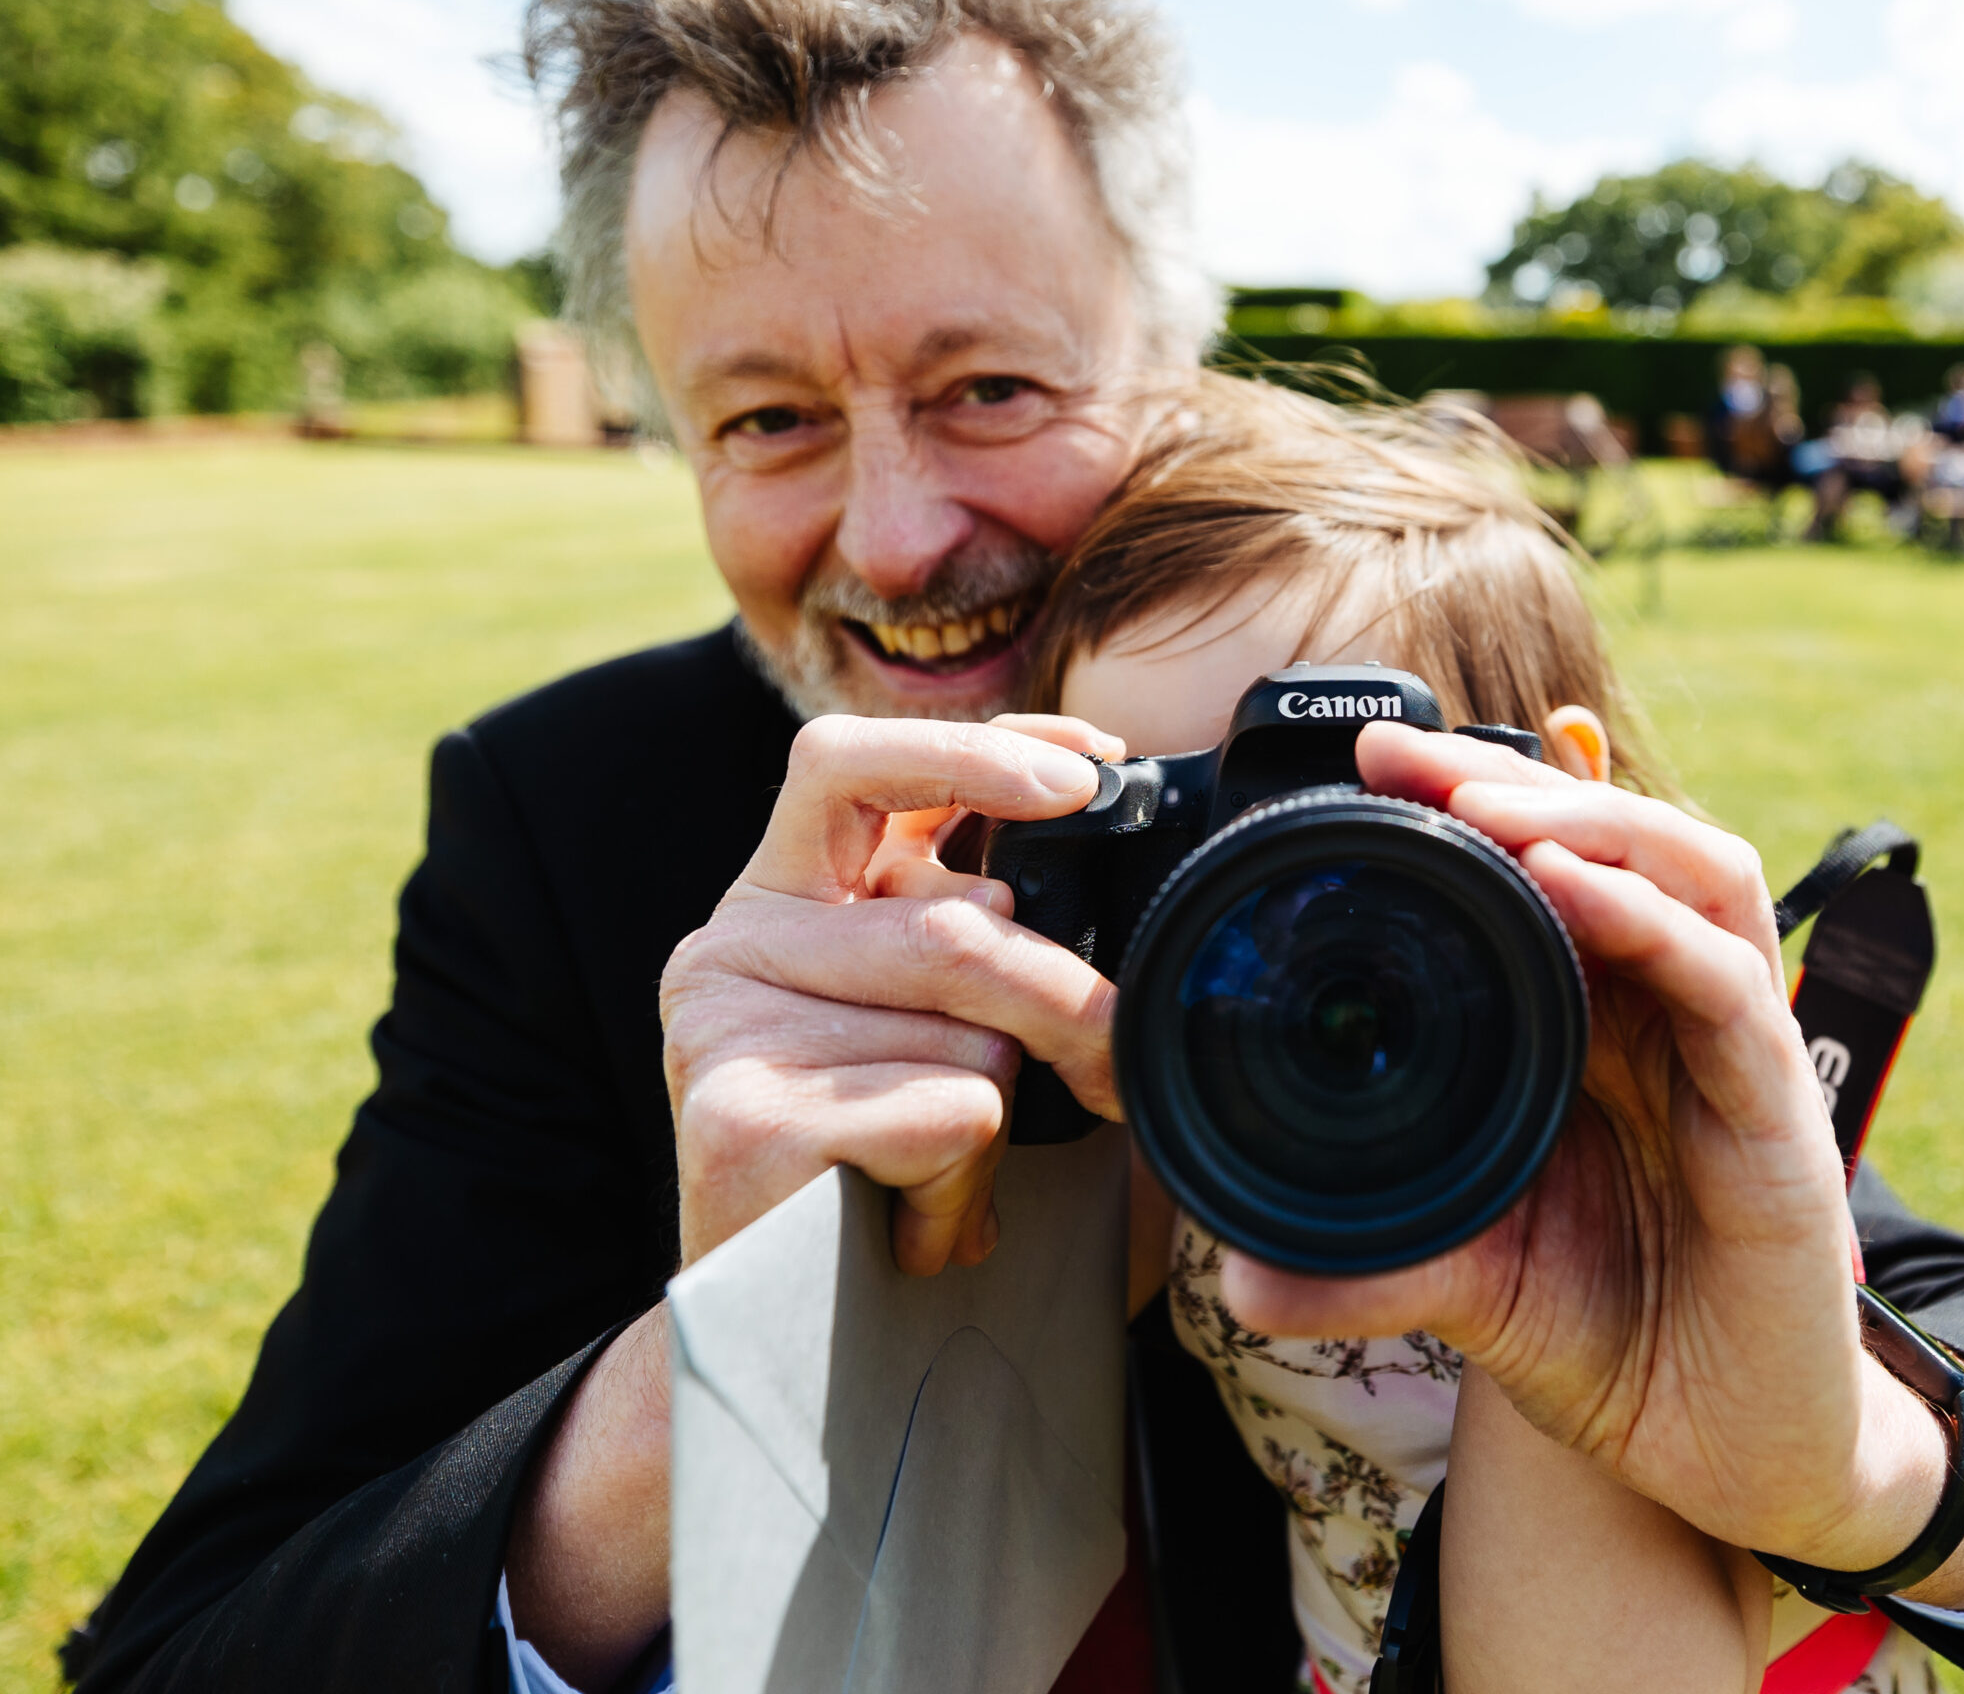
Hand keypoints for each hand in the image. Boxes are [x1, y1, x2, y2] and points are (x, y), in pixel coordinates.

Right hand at [659, 713, 1126, 1273]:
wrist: (783, 1340)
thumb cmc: (886, 1169)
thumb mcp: (938, 1025)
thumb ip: (982, 932)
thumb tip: (1103, 849)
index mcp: (786, 895)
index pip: (852, 760)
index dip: (973, 749)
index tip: (1091, 770)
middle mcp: (734, 942)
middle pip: (953, 922)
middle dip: (1066, 1001)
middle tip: (1112, 1066)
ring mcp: (725, 1026)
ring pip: (967, 1031)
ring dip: (1002, 1125)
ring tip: (949, 1182)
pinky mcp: (739, 1119)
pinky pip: (944, 1115)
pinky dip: (967, 1188)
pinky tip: (917, 1229)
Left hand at [1221, 723, 1963, 1600]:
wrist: (1733, 1459)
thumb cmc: (1618, 1337)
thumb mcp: (1473, 1283)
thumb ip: (1371, 1264)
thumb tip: (1235, 1280)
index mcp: (1601, 1026)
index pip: (1550, 869)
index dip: (1467, 805)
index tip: (1361, 766)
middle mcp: (1671, 1015)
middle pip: (1618, 841)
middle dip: (1511, 782)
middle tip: (1401, 756)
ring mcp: (1733, 1054)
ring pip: (1693, 875)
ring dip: (1590, 821)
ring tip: (1482, 805)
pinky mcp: (1779, 1117)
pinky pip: (1728, 987)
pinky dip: (1652, 923)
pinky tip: (1573, 891)